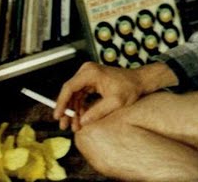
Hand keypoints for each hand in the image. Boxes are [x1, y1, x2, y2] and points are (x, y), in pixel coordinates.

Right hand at [51, 61, 174, 131]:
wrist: (139, 81)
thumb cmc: (130, 88)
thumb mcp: (116, 102)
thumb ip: (98, 111)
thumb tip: (83, 121)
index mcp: (91, 72)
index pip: (69, 88)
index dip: (61, 103)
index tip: (58, 116)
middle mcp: (87, 71)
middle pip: (69, 92)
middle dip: (67, 110)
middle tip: (64, 125)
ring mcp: (88, 75)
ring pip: (74, 95)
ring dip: (73, 111)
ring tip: (73, 126)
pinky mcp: (91, 81)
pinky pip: (80, 95)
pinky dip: (80, 107)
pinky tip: (80, 119)